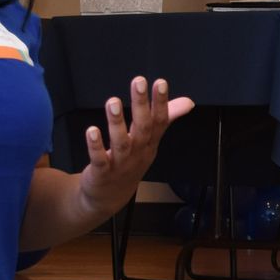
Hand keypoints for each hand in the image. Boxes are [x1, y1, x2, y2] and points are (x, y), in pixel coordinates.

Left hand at [77, 76, 195, 217]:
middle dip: (141, 105)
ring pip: (122, 143)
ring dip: (117, 123)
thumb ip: (167, 119)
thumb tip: (188, 102)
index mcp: (150, 143)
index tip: (160, 82)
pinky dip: (96, 146)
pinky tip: (91, 131)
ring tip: (112, 101)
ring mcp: (121, 164)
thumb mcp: (150, 141)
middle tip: (139, 82)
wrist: (109, 196)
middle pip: (143, 128)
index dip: (161, 102)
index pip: (160, 121)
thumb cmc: (130, 163)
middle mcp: (138, 152)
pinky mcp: (102, 172)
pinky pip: (99, 159)